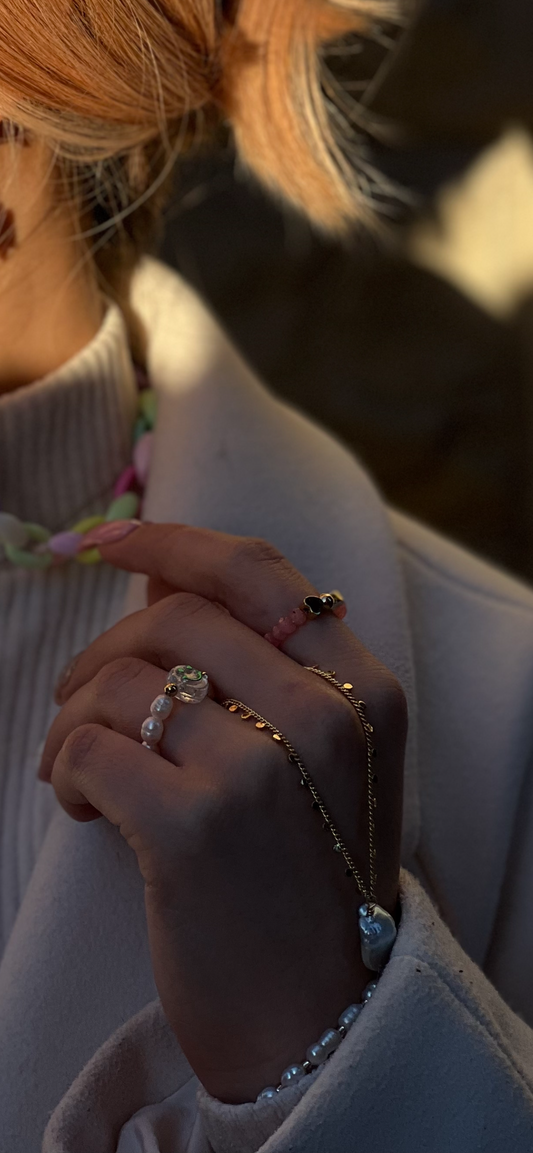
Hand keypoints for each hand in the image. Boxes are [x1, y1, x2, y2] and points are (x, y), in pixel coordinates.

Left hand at [39, 524, 406, 1103]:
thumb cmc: (306, 877)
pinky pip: (92, 747)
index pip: (260, 571)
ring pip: (125, 680)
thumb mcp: (318, 761)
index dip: (176, 541)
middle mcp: (324, 717)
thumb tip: (158, 577)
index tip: (113, 541)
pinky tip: (81, 804)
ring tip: (78, 766)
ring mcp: (262, 769)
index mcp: (364, 690)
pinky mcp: (195, 827)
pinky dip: (65, 769)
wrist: (319, 1016)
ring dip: (75, 716)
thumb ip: (255, 664)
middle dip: (107, 646)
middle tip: (79, 694)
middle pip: (179, 615)